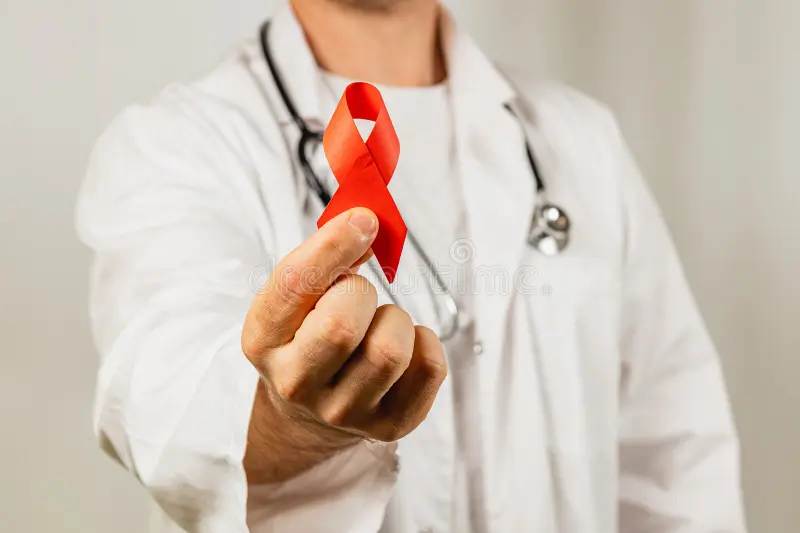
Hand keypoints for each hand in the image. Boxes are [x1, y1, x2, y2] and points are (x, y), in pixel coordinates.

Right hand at [242, 208, 446, 481]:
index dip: (332, 245)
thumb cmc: (306, 337)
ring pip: (391, 350)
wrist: (309, 412)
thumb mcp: (296, 300)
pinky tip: (402, 346)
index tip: (363, 219)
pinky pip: (430, 367)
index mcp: (263, 341)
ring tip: (377, 326)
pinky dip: (424, 342)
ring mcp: (344, 412)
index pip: (295, 286)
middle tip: (355, 296)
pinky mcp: (390, 425)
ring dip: (393, 320)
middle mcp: (296, 383)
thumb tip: (367, 226)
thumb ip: (323, 262)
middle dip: (360, 293)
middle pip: (342, 326)